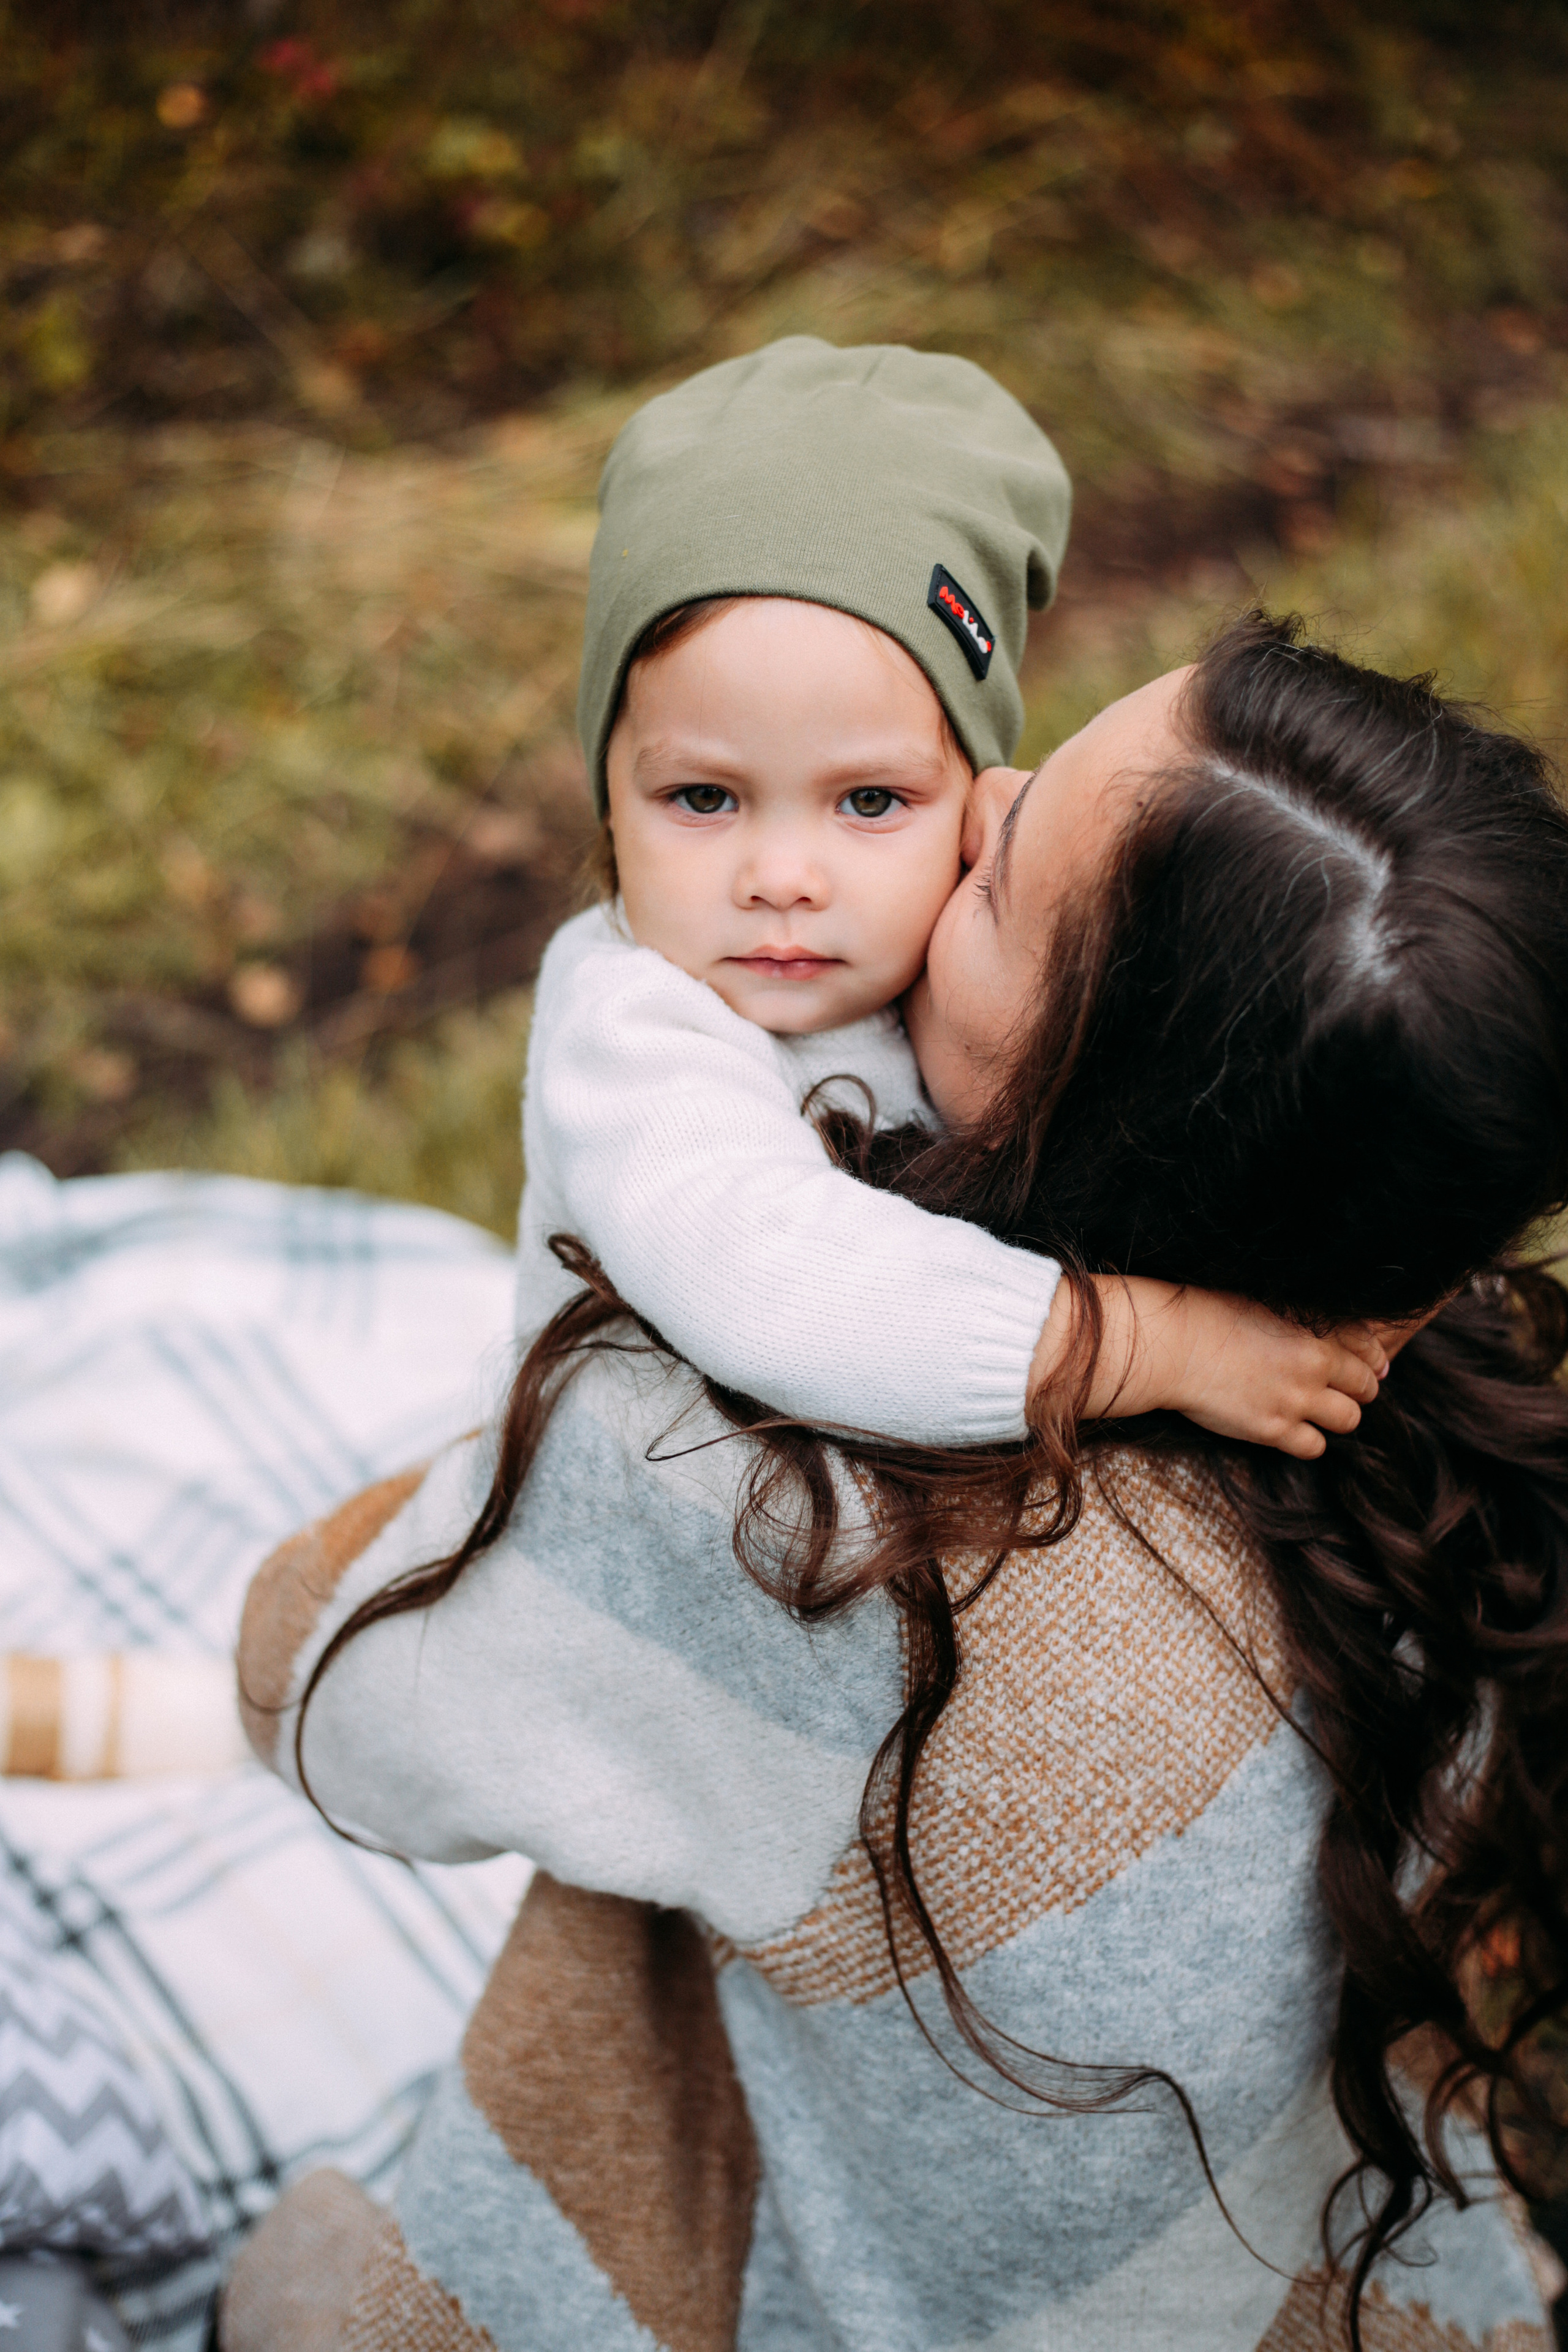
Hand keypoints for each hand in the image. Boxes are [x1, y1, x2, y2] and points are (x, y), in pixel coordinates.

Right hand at [1029, 1276, 1388, 1459]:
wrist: (1172, 1344)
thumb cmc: (1205, 1312)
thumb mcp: (1262, 1299)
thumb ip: (1299, 1316)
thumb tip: (1323, 1335)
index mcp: (1313, 1325)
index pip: (1367, 1345)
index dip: (1373, 1359)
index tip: (1374, 1367)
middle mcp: (1313, 1362)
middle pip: (1365, 1385)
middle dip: (1359, 1389)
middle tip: (1343, 1391)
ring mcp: (1296, 1398)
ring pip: (1348, 1419)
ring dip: (1338, 1416)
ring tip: (1318, 1411)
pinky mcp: (1273, 1429)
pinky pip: (1314, 1447)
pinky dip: (1309, 1441)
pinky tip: (1292, 1429)